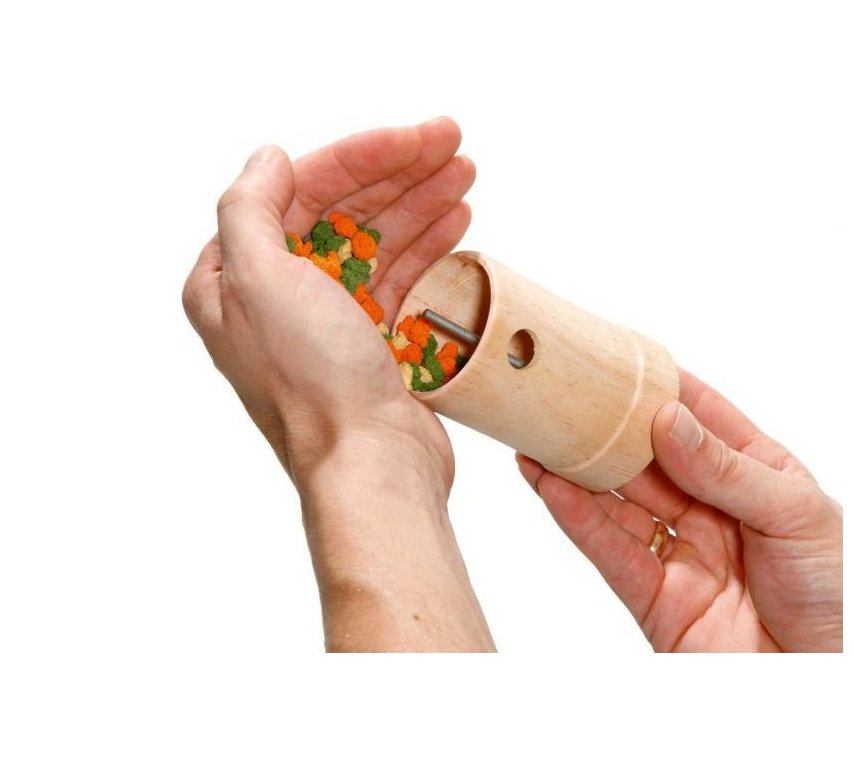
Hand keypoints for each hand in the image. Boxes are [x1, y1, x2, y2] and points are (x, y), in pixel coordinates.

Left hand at [183, 118, 472, 484]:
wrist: (372, 465)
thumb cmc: (314, 384)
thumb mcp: (258, 281)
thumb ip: (250, 208)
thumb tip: (268, 157)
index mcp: (233, 280)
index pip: (298, 193)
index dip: (359, 157)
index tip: (413, 138)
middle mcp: (277, 297)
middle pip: (342, 211)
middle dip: (398, 172)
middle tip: (451, 143)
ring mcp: (327, 320)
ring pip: (376, 240)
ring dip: (420, 202)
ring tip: (464, 173)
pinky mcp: (370, 343)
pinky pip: (398, 276)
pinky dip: (426, 245)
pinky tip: (456, 220)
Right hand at [517, 369, 841, 651]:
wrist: (835, 676)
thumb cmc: (842, 591)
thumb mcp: (795, 513)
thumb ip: (725, 469)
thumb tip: (667, 420)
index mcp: (754, 474)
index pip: (699, 418)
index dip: (658, 388)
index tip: (617, 359)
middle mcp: (712, 508)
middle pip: (648, 459)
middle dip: (607, 428)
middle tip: (563, 396)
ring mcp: (682, 553)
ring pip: (619, 503)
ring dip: (578, 471)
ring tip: (539, 436)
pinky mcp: (657, 599)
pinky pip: (612, 553)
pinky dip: (578, 519)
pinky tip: (552, 487)